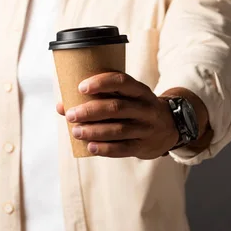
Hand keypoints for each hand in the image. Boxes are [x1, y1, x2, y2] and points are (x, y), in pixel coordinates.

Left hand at [56, 72, 178, 158]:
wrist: (169, 128)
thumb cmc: (136, 109)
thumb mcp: (126, 98)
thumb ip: (98, 99)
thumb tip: (61, 106)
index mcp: (140, 91)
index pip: (122, 82)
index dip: (101, 83)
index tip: (81, 87)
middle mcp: (146, 108)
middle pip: (117, 107)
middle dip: (90, 111)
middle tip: (71, 114)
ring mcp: (146, 128)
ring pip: (119, 129)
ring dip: (94, 131)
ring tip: (76, 131)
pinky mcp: (144, 146)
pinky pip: (123, 148)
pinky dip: (105, 148)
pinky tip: (90, 147)